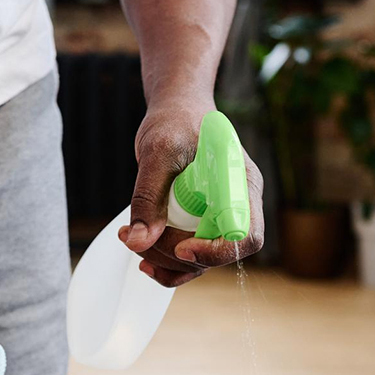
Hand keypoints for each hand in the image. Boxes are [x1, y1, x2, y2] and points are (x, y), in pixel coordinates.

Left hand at [120, 102, 264, 286]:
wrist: (176, 110)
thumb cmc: (175, 120)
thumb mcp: (158, 152)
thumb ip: (148, 196)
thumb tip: (137, 241)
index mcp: (242, 184)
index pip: (246, 235)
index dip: (217, 250)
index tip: (181, 248)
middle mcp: (238, 205)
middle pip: (220, 254)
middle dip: (176, 256)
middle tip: (137, 238)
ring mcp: (220, 218)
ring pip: (201, 261)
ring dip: (164, 261)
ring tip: (128, 237)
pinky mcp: (202, 224)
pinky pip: (190, 257)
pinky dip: (166, 264)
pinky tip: (142, 256)